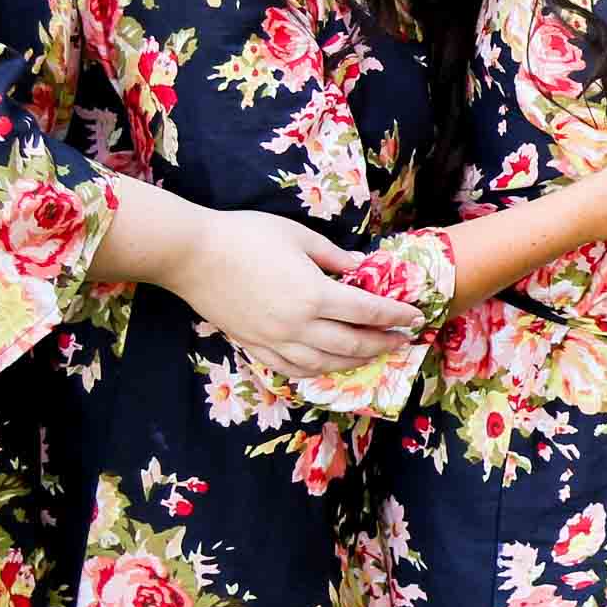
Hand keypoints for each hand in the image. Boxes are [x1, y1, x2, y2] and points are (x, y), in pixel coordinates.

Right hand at [169, 207, 426, 378]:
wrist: (192, 255)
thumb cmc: (245, 235)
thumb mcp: (297, 235)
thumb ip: (332, 255)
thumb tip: (358, 266)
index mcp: (314, 294)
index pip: (367, 312)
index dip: (395, 315)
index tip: (414, 316)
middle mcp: (299, 325)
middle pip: (353, 343)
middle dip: (383, 343)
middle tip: (402, 340)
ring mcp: (275, 341)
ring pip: (325, 363)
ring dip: (355, 362)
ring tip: (372, 355)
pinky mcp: (255, 346)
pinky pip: (292, 369)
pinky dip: (316, 371)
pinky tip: (327, 366)